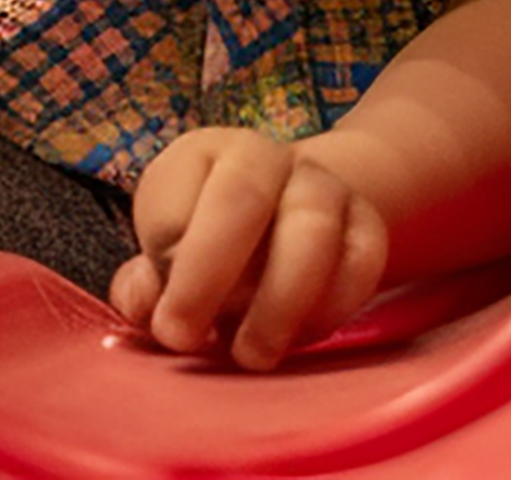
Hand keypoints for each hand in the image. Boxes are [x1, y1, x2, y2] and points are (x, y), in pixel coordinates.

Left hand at [109, 128, 389, 371]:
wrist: (285, 213)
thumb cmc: (206, 248)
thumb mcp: (164, 257)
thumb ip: (144, 285)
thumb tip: (147, 300)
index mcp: (200, 154)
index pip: (175, 193)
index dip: (164, 259)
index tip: (158, 313)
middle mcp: (263, 157)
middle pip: (242, 194)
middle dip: (209, 275)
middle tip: (187, 339)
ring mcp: (321, 184)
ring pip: (312, 228)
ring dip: (277, 304)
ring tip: (249, 355)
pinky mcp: (365, 223)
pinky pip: (362, 262)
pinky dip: (330, 310)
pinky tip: (298, 340)